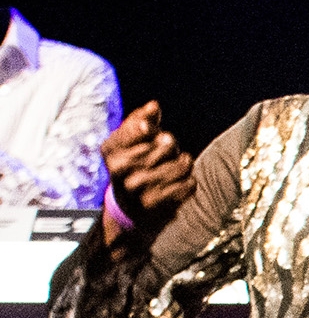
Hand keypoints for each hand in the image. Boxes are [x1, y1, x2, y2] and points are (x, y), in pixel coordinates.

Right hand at [99, 103, 194, 240]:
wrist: (130, 212)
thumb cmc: (133, 167)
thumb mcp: (129, 143)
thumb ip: (141, 121)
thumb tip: (154, 105)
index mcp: (110, 151)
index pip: (137, 129)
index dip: (147, 128)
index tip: (151, 129)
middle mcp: (119, 170)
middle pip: (164, 144)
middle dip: (171, 145)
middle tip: (168, 149)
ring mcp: (136, 189)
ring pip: (179, 165)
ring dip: (184, 163)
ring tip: (180, 164)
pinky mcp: (155, 206)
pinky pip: (186, 185)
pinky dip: (189, 182)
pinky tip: (183, 181)